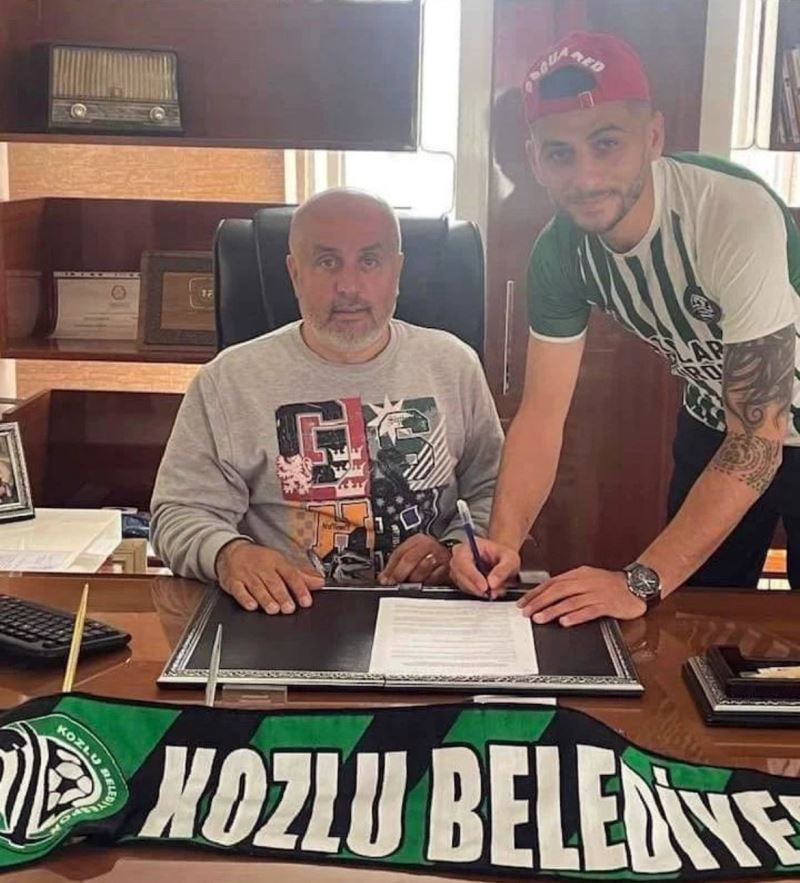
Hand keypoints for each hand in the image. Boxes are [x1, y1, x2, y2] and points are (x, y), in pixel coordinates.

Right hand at [215, 540, 323, 614]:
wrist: (231, 551)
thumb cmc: (259, 559)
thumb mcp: (280, 563)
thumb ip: (301, 575)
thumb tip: (320, 582)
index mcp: (276, 561)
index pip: (290, 574)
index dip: (299, 588)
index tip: (306, 601)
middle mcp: (262, 567)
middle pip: (274, 582)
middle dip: (282, 596)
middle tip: (289, 608)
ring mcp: (247, 574)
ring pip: (257, 587)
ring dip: (266, 599)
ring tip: (274, 609)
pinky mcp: (233, 581)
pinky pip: (239, 590)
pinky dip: (245, 598)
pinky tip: (252, 605)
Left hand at [379, 534, 451, 584]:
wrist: (454, 558)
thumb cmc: (430, 557)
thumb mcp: (413, 555)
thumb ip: (397, 564)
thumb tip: (383, 578)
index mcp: (418, 539)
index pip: (400, 552)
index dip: (390, 568)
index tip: (384, 579)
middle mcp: (429, 545)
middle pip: (409, 559)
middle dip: (399, 573)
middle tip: (394, 583)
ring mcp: (439, 556)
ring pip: (421, 570)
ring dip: (414, 579)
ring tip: (411, 582)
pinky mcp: (448, 568)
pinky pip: (433, 579)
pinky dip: (427, 583)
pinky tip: (424, 583)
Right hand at [449, 538, 519, 598]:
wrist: (502, 561)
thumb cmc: (503, 556)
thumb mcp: (510, 559)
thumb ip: (503, 570)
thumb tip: (492, 582)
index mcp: (469, 546)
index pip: (463, 560)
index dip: (472, 575)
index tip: (484, 586)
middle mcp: (460, 556)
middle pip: (459, 574)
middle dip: (476, 586)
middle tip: (491, 592)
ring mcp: (459, 569)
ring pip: (462, 584)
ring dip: (479, 591)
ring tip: (495, 590)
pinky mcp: (461, 580)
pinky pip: (466, 590)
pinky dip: (479, 593)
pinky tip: (490, 591)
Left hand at [516, 566, 645, 626]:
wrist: (638, 584)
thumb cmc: (611, 585)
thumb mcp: (588, 580)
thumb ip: (570, 586)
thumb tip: (546, 597)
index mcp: (579, 574)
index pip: (552, 582)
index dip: (536, 593)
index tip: (523, 603)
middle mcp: (586, 581)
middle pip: (558, 590)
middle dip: (540, 602)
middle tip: (526, 612)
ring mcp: (598, 592)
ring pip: (571, 601)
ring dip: (553, 610)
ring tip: (540, 618)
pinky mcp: (609, 604)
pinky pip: (590, 610)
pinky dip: (576, 616)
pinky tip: (565, 622)